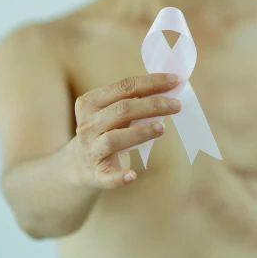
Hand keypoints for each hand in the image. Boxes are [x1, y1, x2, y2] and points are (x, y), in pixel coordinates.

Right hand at [71, 73, 182, 188]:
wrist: (79, 164)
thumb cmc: (105, 130)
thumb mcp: (111, 110)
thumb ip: (134, 99)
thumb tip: (170, 87)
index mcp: (90, 102)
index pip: (124, 87)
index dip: (151, 82)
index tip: (175, 80)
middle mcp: (88, 125)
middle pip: (122, 110)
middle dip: (152, 105)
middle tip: (177, 105)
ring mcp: (90, 150)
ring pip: (114, 139)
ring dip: (140, 132)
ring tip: (162, 127)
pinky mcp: (96, 174)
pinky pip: (107, 176)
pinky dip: (119, 177)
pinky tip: (133, 175)